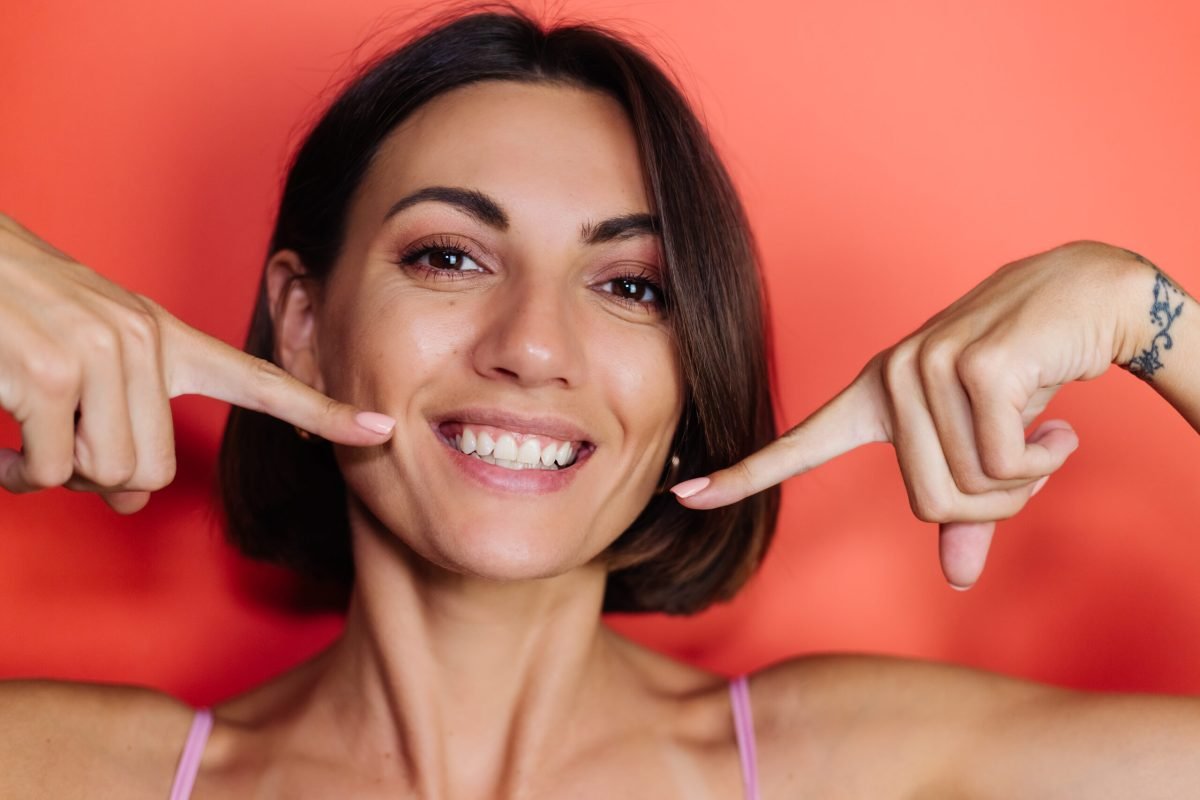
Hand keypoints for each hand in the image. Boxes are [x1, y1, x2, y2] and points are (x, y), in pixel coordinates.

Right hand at [0, 214, 394, 513]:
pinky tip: (2, 436)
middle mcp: (144, 340)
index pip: (261, 381)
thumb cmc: (15, 316)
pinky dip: (18, 472)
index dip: (321, 411)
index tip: (380, 429)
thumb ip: (125, 422)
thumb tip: (132, 499)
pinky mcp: (50, 375)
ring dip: (57, 470)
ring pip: (110, 474)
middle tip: (58, 442)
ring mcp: (100, 353)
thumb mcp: (88, 358)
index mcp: (165, 337)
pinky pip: (52, 470)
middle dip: (100, 477)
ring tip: (29, 426)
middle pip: (155, 471)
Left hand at [673, 241, 1149, 587]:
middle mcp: (887, 379)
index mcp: (875, 398)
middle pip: (926, 504)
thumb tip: (957, 576)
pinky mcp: (970, 365)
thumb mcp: (986, 447)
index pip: (796, 445)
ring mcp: (924, 367)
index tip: (684, 495)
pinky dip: (1044, 457)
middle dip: (992, 502)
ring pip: (967, 488)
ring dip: (1025, 478)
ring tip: (1040, 429)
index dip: (741, 475)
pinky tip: (1055, 419)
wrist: (1088, 298)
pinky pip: (1004, 463)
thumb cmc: (1027, 374)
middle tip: (1027, 455)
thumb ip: (965, 511)